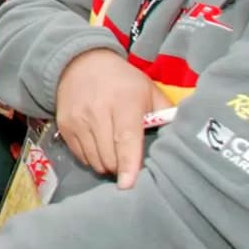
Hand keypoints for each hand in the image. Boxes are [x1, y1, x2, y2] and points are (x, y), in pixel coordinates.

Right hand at [55, 48, 159, 188]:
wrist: (80, 63)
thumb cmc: (122, 81)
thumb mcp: (148, 90)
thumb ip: (165, 113)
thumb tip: (183, 138)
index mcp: (124, 101)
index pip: (126, 139)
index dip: (128, 164)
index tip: (128, 185)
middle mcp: (98, 111)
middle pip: (109, 156)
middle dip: (121, 167)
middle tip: (129, 161)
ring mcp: (78, 119)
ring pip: (94, 160)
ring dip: (106, 164)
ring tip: (114, 152)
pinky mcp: (65, 126)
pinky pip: (80, 156)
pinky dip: (92, 158)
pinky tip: (99, 146)